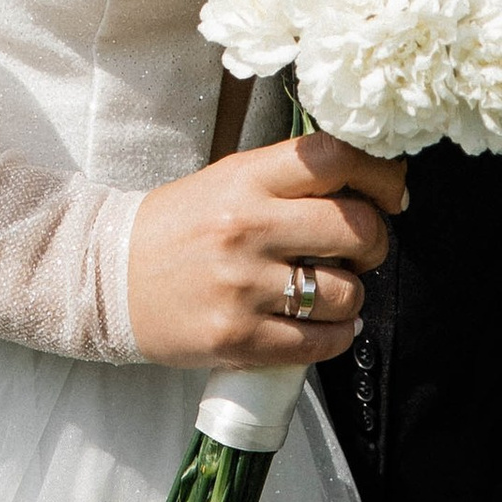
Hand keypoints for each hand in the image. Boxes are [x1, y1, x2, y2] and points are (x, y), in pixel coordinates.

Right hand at [126, 126, 405, 367]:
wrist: (108, 277)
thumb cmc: (180, 226)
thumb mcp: (229, 180)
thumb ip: (290, 180)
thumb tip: (369, 190)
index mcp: (246, 178)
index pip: (334, 158)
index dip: (381, 174)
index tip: (393, 192)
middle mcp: (247, 227)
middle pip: (356, 227)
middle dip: (376, 241)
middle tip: (364, 248)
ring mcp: (242, 287)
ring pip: (345, 293)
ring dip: (352, 296)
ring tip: (329, 291)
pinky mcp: (237, 339)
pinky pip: (319, 343)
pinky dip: (335, 336)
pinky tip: (321, 326)